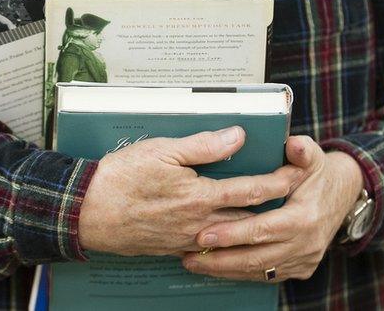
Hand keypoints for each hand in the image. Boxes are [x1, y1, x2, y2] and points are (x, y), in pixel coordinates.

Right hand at [77, 126, 304, 256]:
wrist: (85, 213)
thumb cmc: (120, 178)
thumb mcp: (162, 151)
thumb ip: (203, 146)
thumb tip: (236, 137)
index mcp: (200, 197)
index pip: (250, 190)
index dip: (277, 182)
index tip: (298, 175)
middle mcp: (199, 223)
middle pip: (248, 218)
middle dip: (274, 208)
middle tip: (296, 199)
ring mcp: (186, 239)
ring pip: (231, 236)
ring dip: (253, 227)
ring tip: (271, 216)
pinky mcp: (172, 247)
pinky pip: (209, 247)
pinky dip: (226, 240)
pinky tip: (232, 233)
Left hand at [181, 136, 363, 281]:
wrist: (342, 196)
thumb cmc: (318, 173)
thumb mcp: (312, 156)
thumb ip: (301, 150)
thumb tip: (293, 144)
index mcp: (305, 217)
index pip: (264, 229)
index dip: (233, 233)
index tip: (203, 234)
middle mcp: (306, 244)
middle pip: (257, 257)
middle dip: (220, 258)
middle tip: (188, 255)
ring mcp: (303, 260)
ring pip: (259, 271)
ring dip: (225, 269)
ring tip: (194, 263)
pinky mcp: (299, 269)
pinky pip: (265, 275)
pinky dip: (240, 272)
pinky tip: (216, 267)